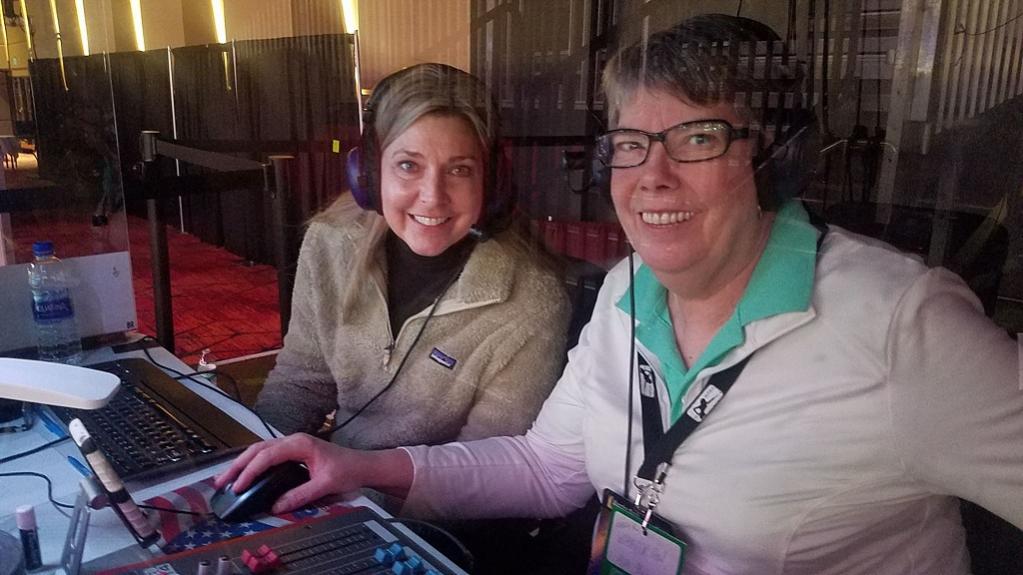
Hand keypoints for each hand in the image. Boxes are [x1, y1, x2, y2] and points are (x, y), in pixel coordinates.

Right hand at [214, 433, 412, 513]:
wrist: (362, 465)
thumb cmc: (348, 470)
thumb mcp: (325, 484)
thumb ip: (300, 495)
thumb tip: (275, 507)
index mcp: (300, 444)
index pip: (267, 455)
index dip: (249, 471)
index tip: (237, 487)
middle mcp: (293, 440)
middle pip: (258, 449)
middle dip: (237, 465)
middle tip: (220, 482)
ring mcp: (292, 444)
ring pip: (260, 450)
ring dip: (242, 463)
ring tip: (226, 479)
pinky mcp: (293, 451)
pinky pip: (267, 454)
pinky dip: (253, 463)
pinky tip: (244, 474)